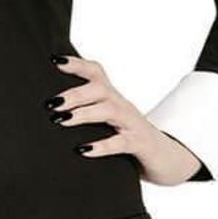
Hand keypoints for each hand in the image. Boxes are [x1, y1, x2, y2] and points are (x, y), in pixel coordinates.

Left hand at [49, 54, 202, 185]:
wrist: (167, 158)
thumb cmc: (128, 139)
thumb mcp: (107, 123)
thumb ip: (86, 114)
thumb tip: (50, 113)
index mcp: (112, 98)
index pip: (96, 72)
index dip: (77, 64)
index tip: (54, 60)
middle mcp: (122, 106)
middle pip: (100, 89)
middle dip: (75, 94)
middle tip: (50, 103)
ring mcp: (132, 124)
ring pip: (109, 110)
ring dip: (84, 114)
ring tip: (62, 120)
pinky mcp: (139, 144)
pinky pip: (120, 143)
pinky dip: (101, 146)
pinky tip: (82, 150)